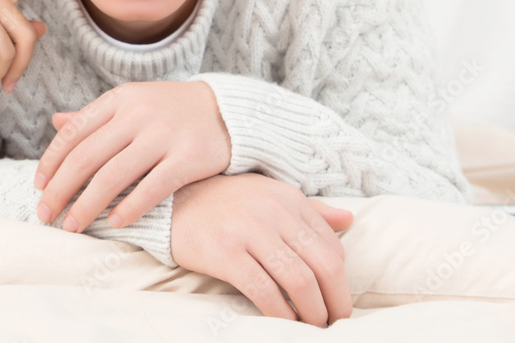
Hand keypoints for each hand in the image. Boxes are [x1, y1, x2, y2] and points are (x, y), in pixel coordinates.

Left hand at [34, 81, 230, 231]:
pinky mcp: (189, 157)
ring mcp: (163, 135)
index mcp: (119, 99)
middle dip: (61, 189)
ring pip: (113, 176)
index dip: (52, 161)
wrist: (229, 111)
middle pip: (87, 157)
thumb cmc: (171, 110)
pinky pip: (152, 188)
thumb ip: (95, 117)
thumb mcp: (132, 103)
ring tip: (73, 226)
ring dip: (87, 205)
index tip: (38, 186)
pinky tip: (115, 223)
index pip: (74, 133)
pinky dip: (129, 208)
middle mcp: (137, 114)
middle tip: (46, 214)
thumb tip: (55, 123)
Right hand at [170, 174, 353, 326]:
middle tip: (335, 322)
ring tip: (313, 326)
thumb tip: (349, 221)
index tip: (338, 301)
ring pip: (299, 281)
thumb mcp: (270, 195)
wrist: (173, 199)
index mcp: (289, 199)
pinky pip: (264, 291)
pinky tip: (284, 322)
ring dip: (312, 312)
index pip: (332, 247)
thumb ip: (311, 210)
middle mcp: (273, 212)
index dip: (341, 281)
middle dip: (336, 302)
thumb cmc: (226, 202)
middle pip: (324, 266)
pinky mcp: (224, 253)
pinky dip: (281, 313)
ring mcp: (248, 231)